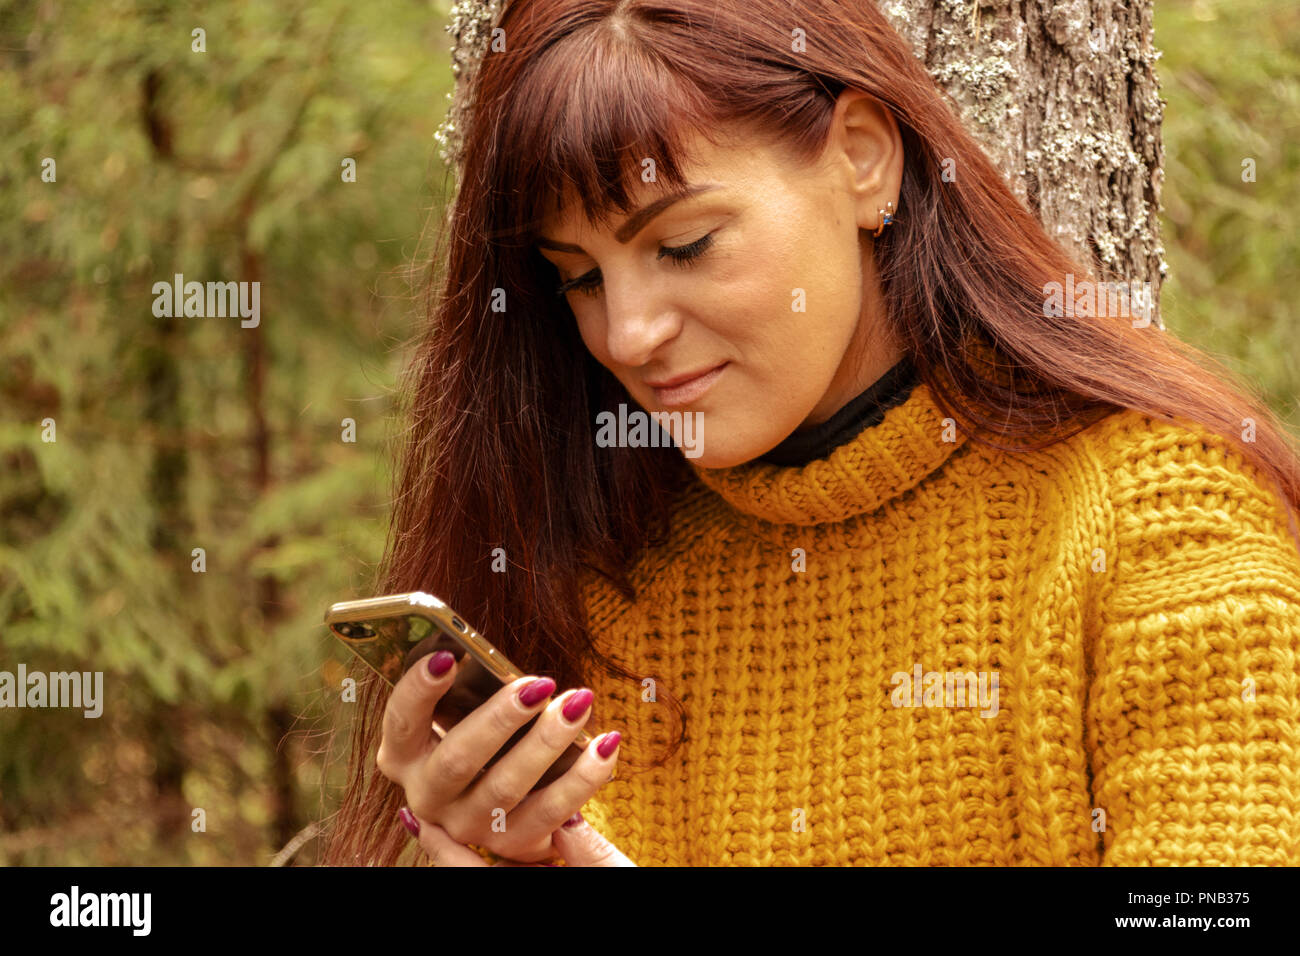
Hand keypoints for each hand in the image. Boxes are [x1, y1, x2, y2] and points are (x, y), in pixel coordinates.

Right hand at [376, 649, 621, 862]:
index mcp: (403, 755)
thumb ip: (466, 686)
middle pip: (458, 760)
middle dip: (501, 719)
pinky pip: (548, 815)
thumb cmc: (483, 730)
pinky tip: (605, 746)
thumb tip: (480, 651)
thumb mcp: (463, 708)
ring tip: (578, 704)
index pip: (402, 720)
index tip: (447, 656)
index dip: (419, 689)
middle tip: (539, 684)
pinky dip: (581, 779)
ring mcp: (465, 825)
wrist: (503, 794)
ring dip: (547, 743)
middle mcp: (427, 795)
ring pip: (505, 789)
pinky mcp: (509, 843)